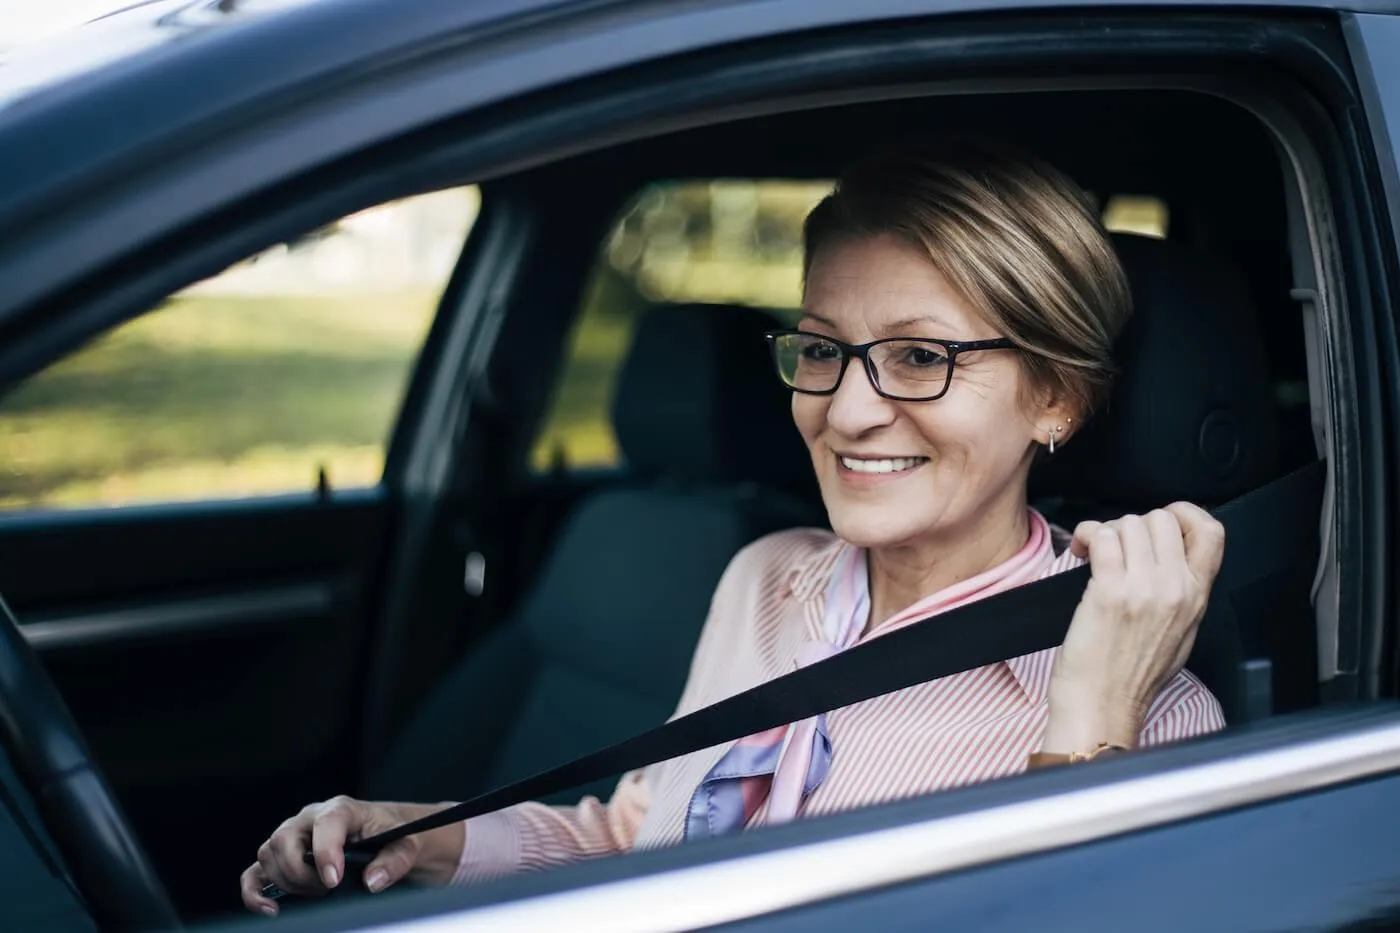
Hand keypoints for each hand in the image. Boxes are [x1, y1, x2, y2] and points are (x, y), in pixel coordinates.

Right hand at [240, 796, 462, 915]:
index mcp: (342, 809)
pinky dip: (255, 891)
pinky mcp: (284, 857)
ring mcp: (294, 836)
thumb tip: (372, 881)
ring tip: (317, 893)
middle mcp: (311, 818)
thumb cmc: (396, 836)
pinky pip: (256, 872)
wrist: (390, 837)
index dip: (325, 853)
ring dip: (286, 882)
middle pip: (284, 840)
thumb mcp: (407, 846)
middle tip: (328, 889)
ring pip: (268, 855)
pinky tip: (270, 909)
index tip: (333, 881)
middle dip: (301, 872)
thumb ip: (394, 862)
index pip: (325, 824)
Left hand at [1041, 503, 1224, 753]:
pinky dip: (1087, 535)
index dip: (1184, 513)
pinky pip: (1103, 537)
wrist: (1102, 704)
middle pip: (1162, 519)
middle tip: (1116, 545)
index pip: (1212, 532)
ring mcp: (1144, 589)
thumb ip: (1182, 591)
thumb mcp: (1180, 632)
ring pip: (1129, 523)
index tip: (1160, 519)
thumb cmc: (1131, 675)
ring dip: (1107, 531)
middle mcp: (1176, 588)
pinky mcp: (1109, 591)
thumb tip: (1170, 556)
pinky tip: (1080, 551)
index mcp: (1197, 597)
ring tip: (1095, 552)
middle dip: (1133, 524)